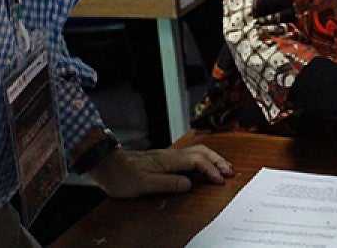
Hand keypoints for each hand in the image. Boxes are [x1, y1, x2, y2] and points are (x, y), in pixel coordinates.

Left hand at [89, 144, 233, 197]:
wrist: (106, 164)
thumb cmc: (121, 175)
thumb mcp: (143, 184)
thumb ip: (167, 183)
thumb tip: (188, 184)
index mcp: (168, 160)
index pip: (197, 161)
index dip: (211, 169)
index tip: (220, 180)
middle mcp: (170, 155)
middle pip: (201, 151)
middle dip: (217, 160)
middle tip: (229, 171)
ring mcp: (167, 155)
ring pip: (196, 151)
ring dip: (211, 158)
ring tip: (221, 167)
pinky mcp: (163, 159)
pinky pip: (189, 155)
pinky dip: (201, 159)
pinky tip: (202, 165)